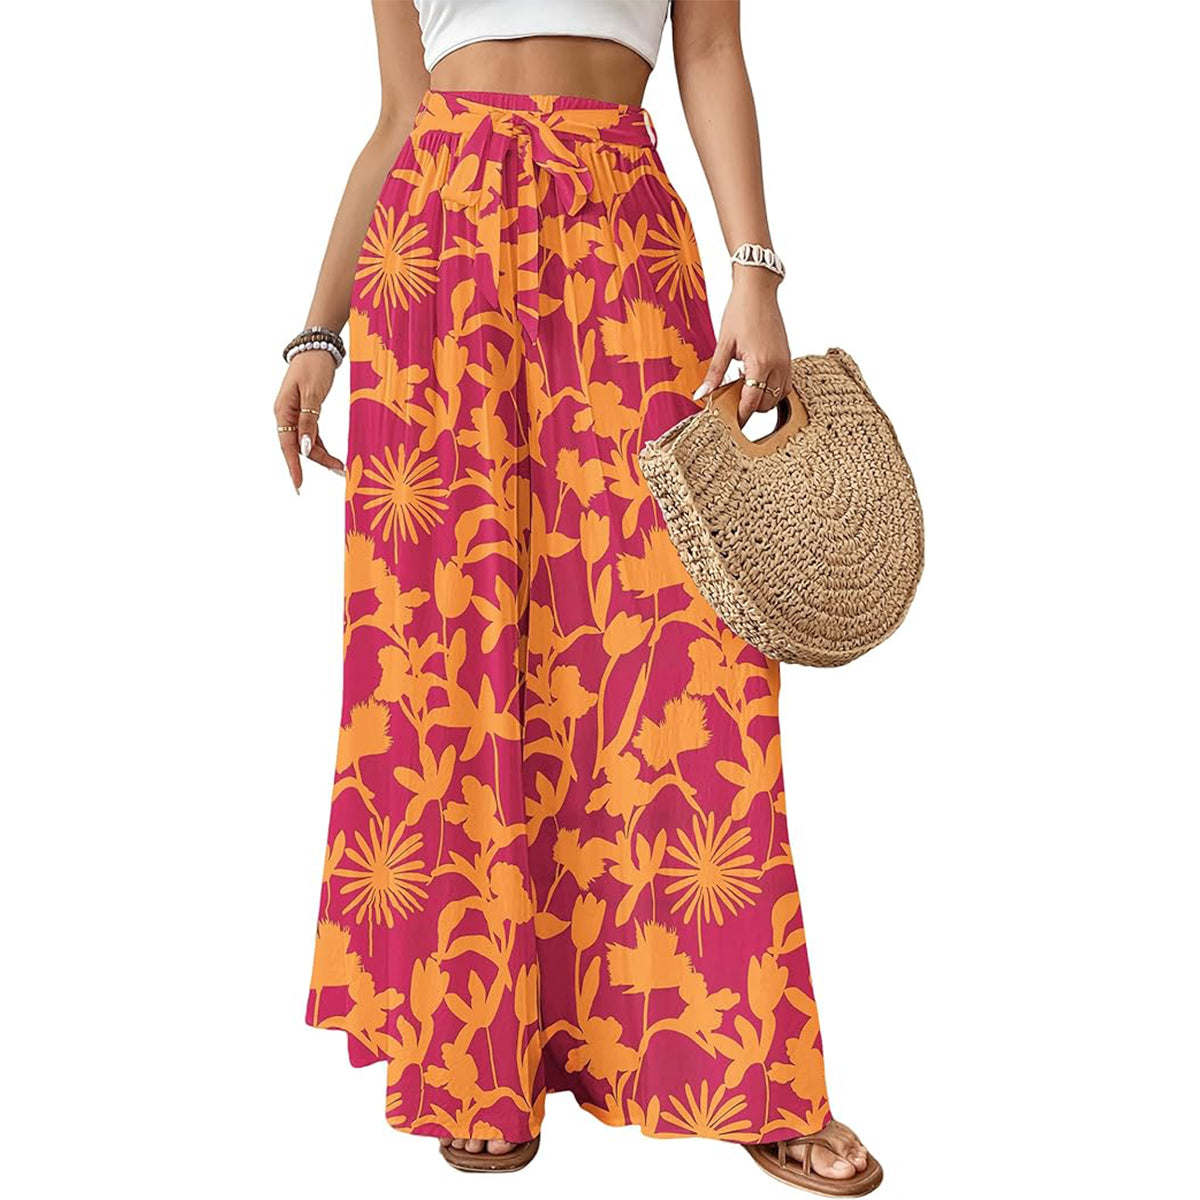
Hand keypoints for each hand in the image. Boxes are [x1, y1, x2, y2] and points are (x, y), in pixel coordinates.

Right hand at [273, 351, 344, 491]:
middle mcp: (286, 415)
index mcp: (283, 411)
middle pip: (298, 446)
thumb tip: (305, 448)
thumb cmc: (314, 367)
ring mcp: (295, 414)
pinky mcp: (306, 411)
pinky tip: (333, 456)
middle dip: (316, 462)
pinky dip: (321, 445)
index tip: (299, 484)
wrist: (318, 346)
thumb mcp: (312, 394)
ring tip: (340, 467)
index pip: (287, 445)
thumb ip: (308, 421)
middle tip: (338, 472)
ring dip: (321, 455)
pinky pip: (312, 434)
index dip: (294, 466)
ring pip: (307, 442)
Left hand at [695, 269, 790, 423]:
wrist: (758, 290)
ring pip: (779, 397)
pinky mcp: (788, 357)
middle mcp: (778, 365)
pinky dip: (772, 389)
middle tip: (732, 402)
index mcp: (760, 364)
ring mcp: (786, 362)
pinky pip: (785, 384)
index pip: (752, 403)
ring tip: (744, 387)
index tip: (730, 423)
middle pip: (766, 404)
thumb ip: (714, 373)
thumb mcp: (723, 344)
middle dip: (750, 408)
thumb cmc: (740, 312)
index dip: (741, 416)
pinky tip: (756, 380)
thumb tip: (702, 395)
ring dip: (762, 399)